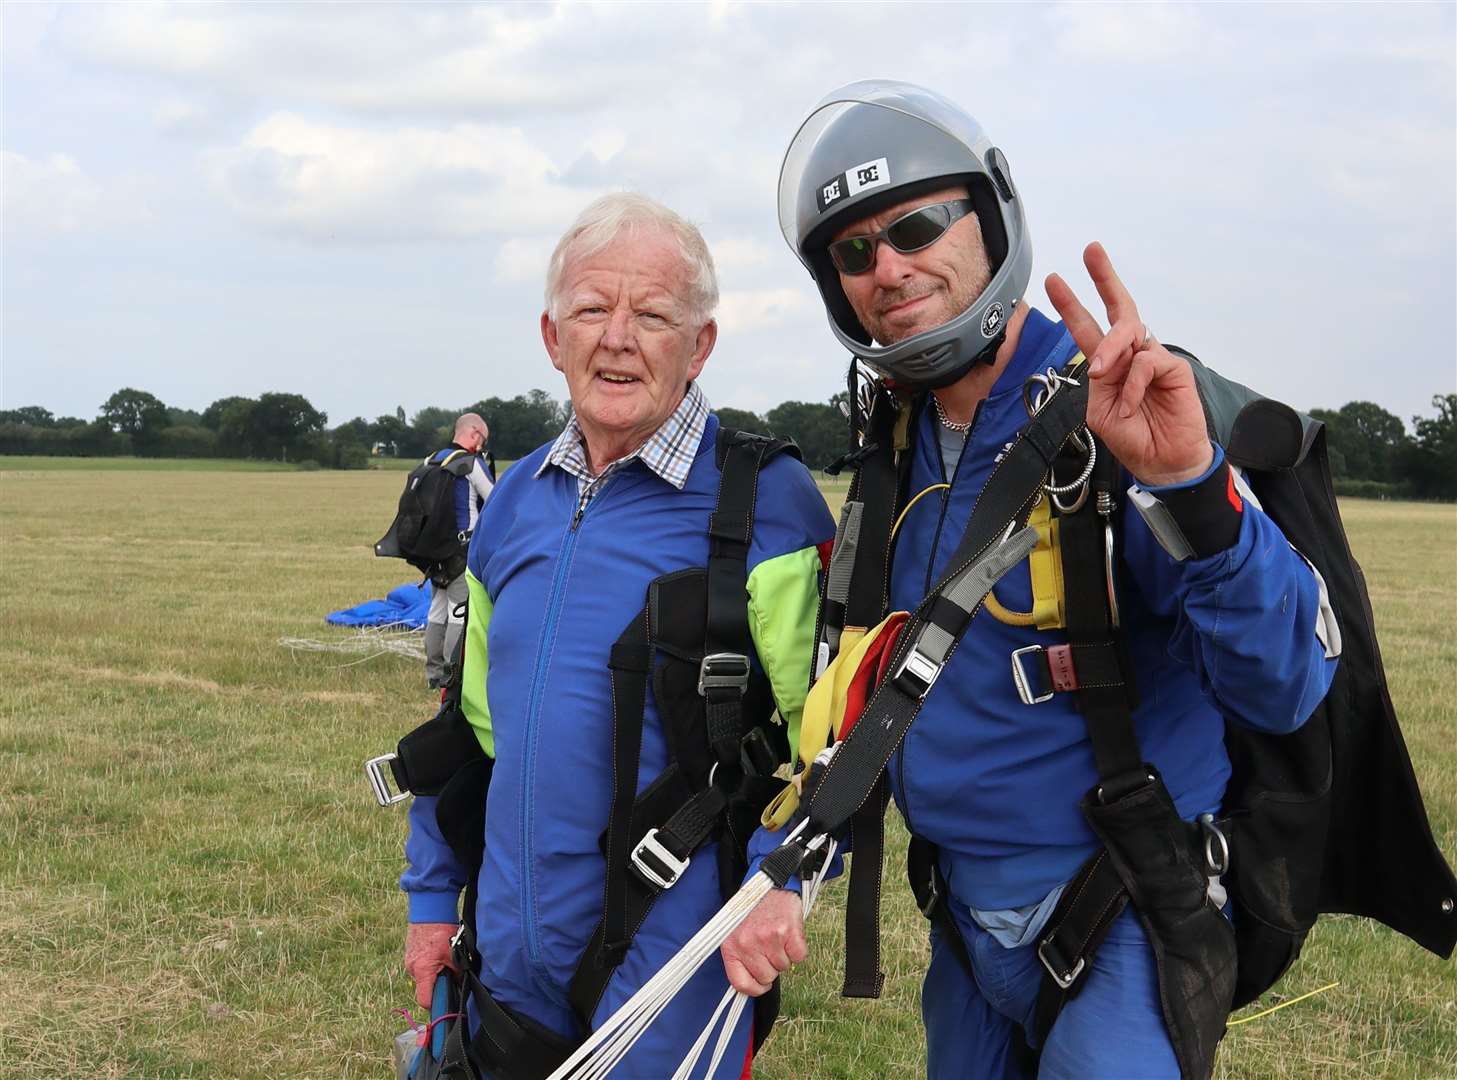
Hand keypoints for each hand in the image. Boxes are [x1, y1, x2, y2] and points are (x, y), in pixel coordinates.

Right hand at [404, 922, 457, 1008]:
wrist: (429, 908)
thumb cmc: (442, 929)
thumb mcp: (455, 953)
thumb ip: (458, 973)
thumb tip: (461, 985)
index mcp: (423, 971)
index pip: (425, 1000)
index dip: (436, 1005)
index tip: (446, 1003)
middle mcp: (412, 969)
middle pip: (424, 989)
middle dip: (438, 986)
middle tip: (451, 977)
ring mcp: (409, 962)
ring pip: (423, 978)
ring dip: (434, 975)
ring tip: (445, 962)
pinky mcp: (410, 955)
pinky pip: (420, 968)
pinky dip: (430, 966)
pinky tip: (438, 956)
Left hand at [720, 889, 807, 996]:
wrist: (769, 884)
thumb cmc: (752, 912)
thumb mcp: (735, 934)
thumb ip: (739, 958)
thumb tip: (751, 986)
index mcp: (731, 946)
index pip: (740, 984)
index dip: (754, 989)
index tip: (762, 984)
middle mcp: (747, 944)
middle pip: (766, 977)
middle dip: (771, 966)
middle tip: (770, 948)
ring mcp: (768, 938)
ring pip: (784, 967)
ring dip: (784, 956)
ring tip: (777, 937)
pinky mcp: (787, 932)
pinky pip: (799, 957)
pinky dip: (797, 950)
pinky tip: (789, 936)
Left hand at [1045, 243, 1213, 486]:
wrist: (1161, 462)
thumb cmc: (1132, 437)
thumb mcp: (1099, 412)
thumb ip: (1097, 383)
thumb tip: (1102, 362)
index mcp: (1107, 364)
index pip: (1088, 327)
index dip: (1071, 303)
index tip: (1053, 279)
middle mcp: (1130, 355)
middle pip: (1118, 308)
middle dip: (1104, 277)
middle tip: (1091, 250)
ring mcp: (1152, 358)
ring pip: (1128, 331)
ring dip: (1109, 349)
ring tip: (1101, 372)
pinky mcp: (1173, 367)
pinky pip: (1146, 361)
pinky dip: (1133, 384)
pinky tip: (1131, 405)